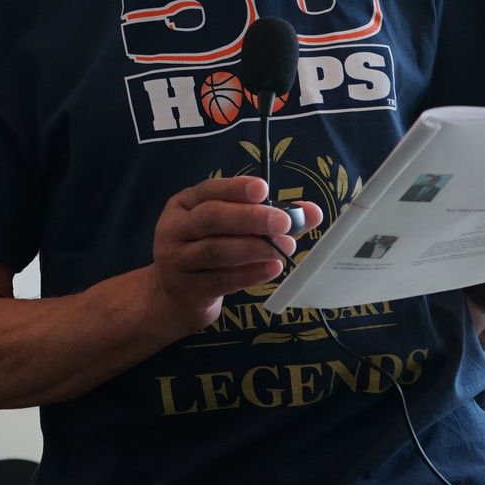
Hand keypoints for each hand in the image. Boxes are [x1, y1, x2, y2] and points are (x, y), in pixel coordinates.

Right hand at [149, 176, 322, 331]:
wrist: (173, 296)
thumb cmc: (207, 252)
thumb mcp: (228, 229)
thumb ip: (269, 217)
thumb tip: (311, 212)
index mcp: (185, 204)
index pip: (209, 190)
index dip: (236, 188)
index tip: (263, 189)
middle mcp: (176, 228)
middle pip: (212, 217)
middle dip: (250, 217)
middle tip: (283, 222)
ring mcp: (178, 259)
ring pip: (216, 250)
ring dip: (253, 247)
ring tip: (285, 247)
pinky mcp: (187, 289)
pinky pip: (221, 280)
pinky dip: (249, 274)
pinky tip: (272, 269)